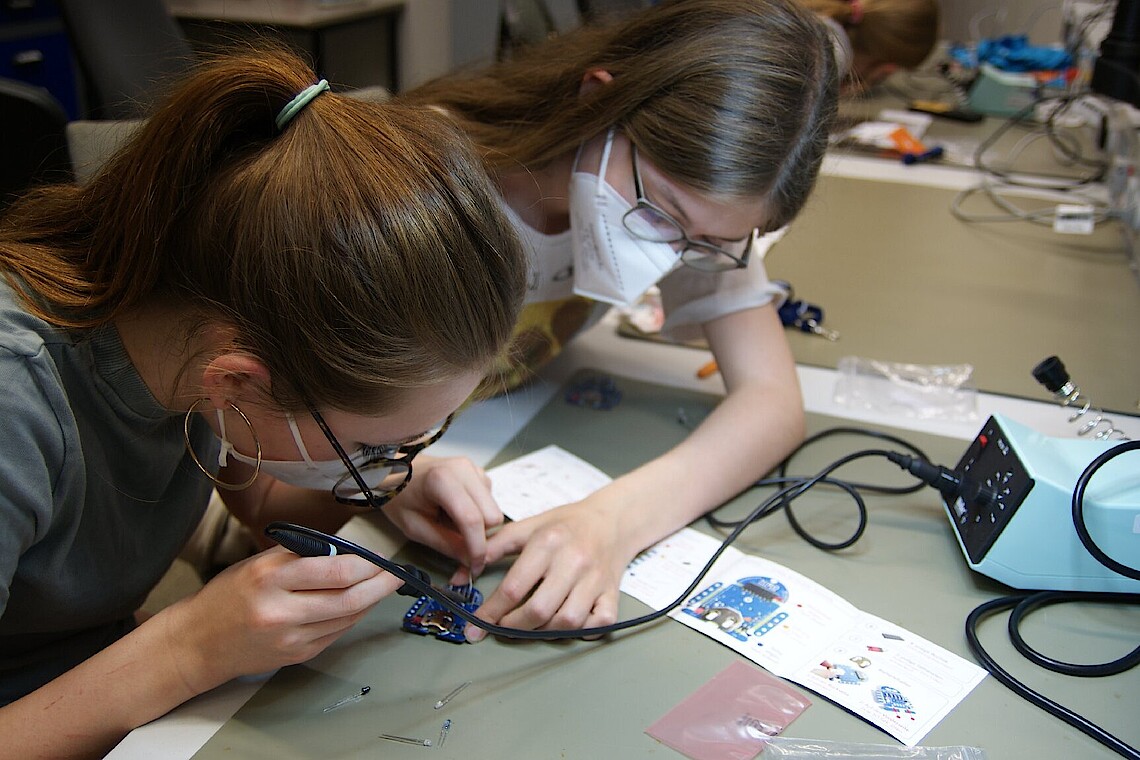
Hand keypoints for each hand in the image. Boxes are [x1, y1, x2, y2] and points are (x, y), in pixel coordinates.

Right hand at [158, 546, 401, 692]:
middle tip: (395, 573)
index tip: (379, 556)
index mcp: (271, 578)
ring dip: (370, 601)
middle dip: (381, 585)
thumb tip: (348, 552)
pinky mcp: (297, 655)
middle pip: (350, 599)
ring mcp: (290, 638)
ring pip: (348, 618)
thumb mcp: (260, 564)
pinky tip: (356, 604)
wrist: (196, 643)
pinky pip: (336, 633)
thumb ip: (302, 556)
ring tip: (380, 586)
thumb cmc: (228, 596)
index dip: (367, 563)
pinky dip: (351, 617)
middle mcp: (281, 610)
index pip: (336, 570)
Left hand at [381, 455, 503, 575]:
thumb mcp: (414, 527)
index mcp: (443, 480)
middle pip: (493, 516)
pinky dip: (479, 514)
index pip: (472, 519)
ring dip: (480, 526)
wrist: (397, 473)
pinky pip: (491, 503)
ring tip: (452, 522)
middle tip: (461, 545)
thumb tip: (470, 561)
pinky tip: (458, 511)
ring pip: (495, 511)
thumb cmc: (400, 496)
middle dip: (481, 536)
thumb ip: (445, 544)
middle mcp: (464, 470)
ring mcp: (474, 470)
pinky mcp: (480, 473)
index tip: (475, 567)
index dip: (477, 548)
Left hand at [465, 500, 627, 641]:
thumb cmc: (566, 524)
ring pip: (568, 622)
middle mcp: (573, 562)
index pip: (514, 587)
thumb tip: (461, 577)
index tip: (476, 625)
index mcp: (548, 542)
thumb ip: (491, 549)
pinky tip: (569, 626)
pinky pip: (600, 623)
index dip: (491, 611)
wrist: (611, 519)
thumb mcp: (526, 527)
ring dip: (545, 632)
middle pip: (539, 610)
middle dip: (514, 627)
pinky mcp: (612, 592)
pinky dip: (583, 632)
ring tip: (532, 626)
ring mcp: (595, 579)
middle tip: (502, 628)